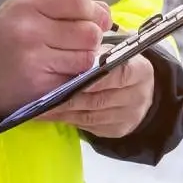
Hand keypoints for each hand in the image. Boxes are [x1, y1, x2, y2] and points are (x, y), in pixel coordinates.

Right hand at [0, 0, 111, 120]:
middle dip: (91, 38)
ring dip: (84, 60)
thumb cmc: (4, 35)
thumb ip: (64, 5)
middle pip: (89, 32)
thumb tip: (106, 12)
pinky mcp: (40, 88)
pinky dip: (73, 78)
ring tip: (66, 59)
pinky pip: (75, 80)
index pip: (79, 1)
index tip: (93, 19)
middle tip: (77, 43)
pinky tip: (58, 74)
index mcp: (28, 5)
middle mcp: (31, 32)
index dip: (93, 11)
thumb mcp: (26, 8)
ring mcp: (35, 62)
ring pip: (86, 59)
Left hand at [37, 53, 155, 139]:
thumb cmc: (120, 65)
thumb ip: (96, 54)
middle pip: (100, 100)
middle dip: (71, 98)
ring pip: (91, 116)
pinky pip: (89, 127)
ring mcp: (129, 116)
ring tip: (42, 108)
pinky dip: (68, 121)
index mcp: (140, 71)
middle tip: (46, 96)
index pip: (119, 75)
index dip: (95, 78)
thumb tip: (70, 59)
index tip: (74, 79)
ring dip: (64, 112)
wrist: (139, 90)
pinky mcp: (117, 130)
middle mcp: (138, 96)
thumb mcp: (114, 52)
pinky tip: (52, 115)